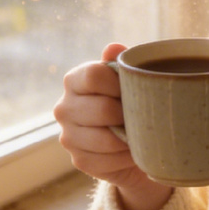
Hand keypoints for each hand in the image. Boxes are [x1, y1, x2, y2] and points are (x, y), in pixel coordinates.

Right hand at [54, 43, 172, 209]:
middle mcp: (64, 107)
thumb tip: (113, 48)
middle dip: (128, 114)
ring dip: (129, 139)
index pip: (93, 75)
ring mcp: (68, 136)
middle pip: (102, 109)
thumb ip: (120, 61)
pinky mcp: (78, 160)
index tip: (135, 89)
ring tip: (142, 134)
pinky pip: (107, 161)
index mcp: (74, 80)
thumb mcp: (127, 78)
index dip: (119, 83)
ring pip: (106, 139)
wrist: (127, 138)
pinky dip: (125, 158)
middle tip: (144, 115)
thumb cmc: (128, 99)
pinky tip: (133, 151)